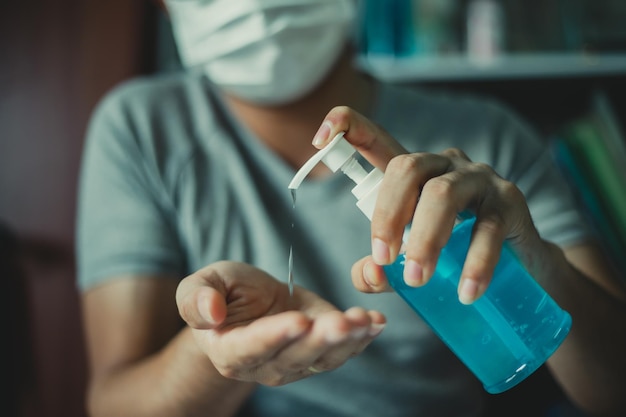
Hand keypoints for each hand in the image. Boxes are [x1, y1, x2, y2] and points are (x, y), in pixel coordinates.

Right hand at [176, 261, 385, 385]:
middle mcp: (264, 365)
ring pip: (323, 358)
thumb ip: (195, 298)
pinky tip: (377, 322)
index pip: (251, 348)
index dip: (275, 336)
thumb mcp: (204, 283)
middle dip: (320, 340)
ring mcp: (296, 362)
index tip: (297, 321)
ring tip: (364, 320)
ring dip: (347, 341)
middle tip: (340, 323)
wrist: (250, 302)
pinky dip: (363, 338)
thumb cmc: (224, 292)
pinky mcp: (321, 351)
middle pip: (294, 358)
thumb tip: (209, 314)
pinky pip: (344, 351)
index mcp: (230, 350)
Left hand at [312, 106, 543, 303]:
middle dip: (387, 214)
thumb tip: (370, 272)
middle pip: (407, 168)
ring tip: (417, 280)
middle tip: (384, 259)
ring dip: (424, 239)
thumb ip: (381, 269)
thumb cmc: (455, 257)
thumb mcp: (410, 262)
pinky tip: (465, 292)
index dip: (349, 127)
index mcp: (414, 175)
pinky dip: (474, 263)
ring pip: (443, 194)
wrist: (521, 268)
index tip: (319, 138)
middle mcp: (445, 167)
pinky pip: (488, 228)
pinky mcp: (510, 201)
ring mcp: (479, 179)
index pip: (378, 140)